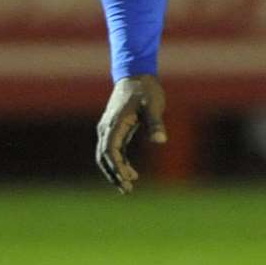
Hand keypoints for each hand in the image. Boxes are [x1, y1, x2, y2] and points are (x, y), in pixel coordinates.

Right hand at [96, 74, 168, 193]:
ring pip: (107, 156)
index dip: (116, 166)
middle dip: (113, 174)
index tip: (126, 180)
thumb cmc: (146, 90)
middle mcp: (107, 128)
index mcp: (114, 123)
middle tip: (126, 190)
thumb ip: (155, 123)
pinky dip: (120, 163)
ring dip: (116, 171)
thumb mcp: (153, 105)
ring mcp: (109, 129)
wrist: (136, 74)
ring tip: (128, 187)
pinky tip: (132, 173)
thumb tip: (160, 140)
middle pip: (104, 157)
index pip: (110, 150)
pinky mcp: (116, 130)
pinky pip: (114, 151)